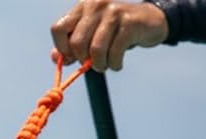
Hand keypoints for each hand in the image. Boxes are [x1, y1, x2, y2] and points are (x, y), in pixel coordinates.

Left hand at [51, 0, 168, 71]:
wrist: (149, 21)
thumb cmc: (114, 31)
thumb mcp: (91, 34)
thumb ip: (71, 46)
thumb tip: (56, 59)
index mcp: (82, 6)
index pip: (58, 29)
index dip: (62, 48)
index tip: (72, 58)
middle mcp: (95, 5)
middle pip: (76, 42)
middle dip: (83, 60)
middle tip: (93, 64)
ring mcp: (113, 12)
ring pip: (96, 49)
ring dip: (100, 65)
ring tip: (106, 66)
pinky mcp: (129, 23)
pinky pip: (115, 52)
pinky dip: (114, 64)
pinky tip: (117, 64)